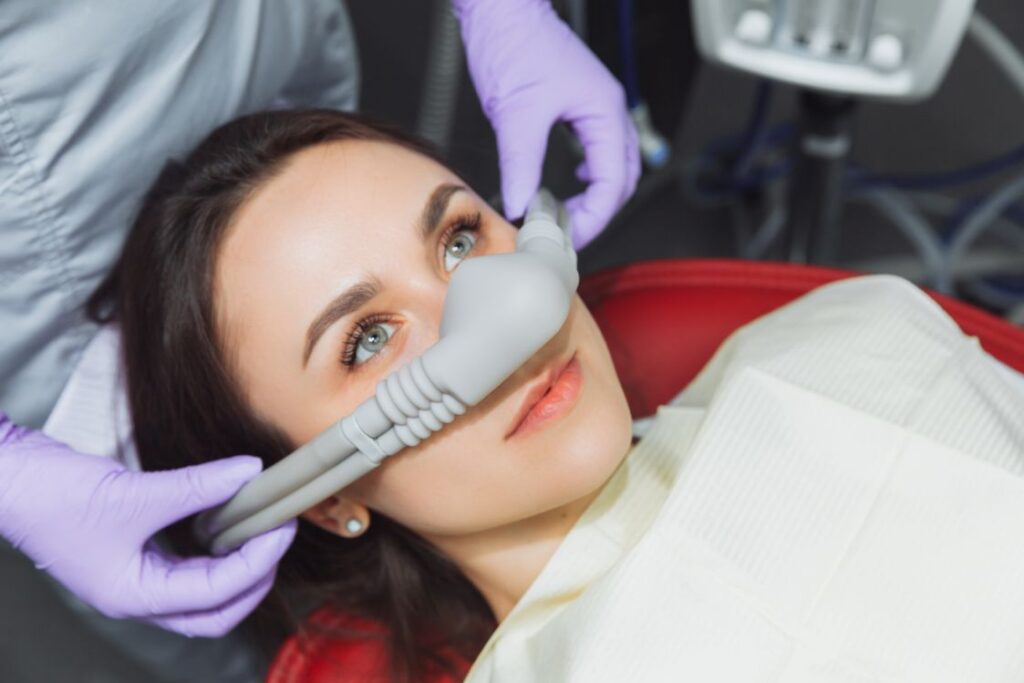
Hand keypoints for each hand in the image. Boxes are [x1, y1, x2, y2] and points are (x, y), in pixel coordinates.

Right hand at [0, 414, 295, 636]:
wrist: (12, 479)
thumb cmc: (55, 497)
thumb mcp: (136, 492)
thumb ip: (198, 486)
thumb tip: (249, 472)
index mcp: (135, 596)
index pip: (215, 593)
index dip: (257, 561)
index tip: (280, 526)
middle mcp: (138, 596)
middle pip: (215, 610)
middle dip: (255, 578)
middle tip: (278, 536)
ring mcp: (136, 577)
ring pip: (203, 590)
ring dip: (238, 565)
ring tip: (262, 528)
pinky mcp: (135, 554)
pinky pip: (188, 563)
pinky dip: (214, 548)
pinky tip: (229, 519)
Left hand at [454, 0, 640, 249]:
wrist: (502, 10)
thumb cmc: (514, 43)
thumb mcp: (515, 115)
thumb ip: (521, 166)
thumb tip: (522, 205)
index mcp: (604, 111)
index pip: (613, 181)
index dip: (594, 217)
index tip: (568, 238)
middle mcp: (609, 109)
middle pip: (622, 179)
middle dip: (598, 212)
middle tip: (567, 236)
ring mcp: (597, 107)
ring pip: (614, 166)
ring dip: (595, 197)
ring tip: (566, 218)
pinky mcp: (580, 105)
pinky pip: (598, 150)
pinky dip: (589, 176)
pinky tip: (569, 186)